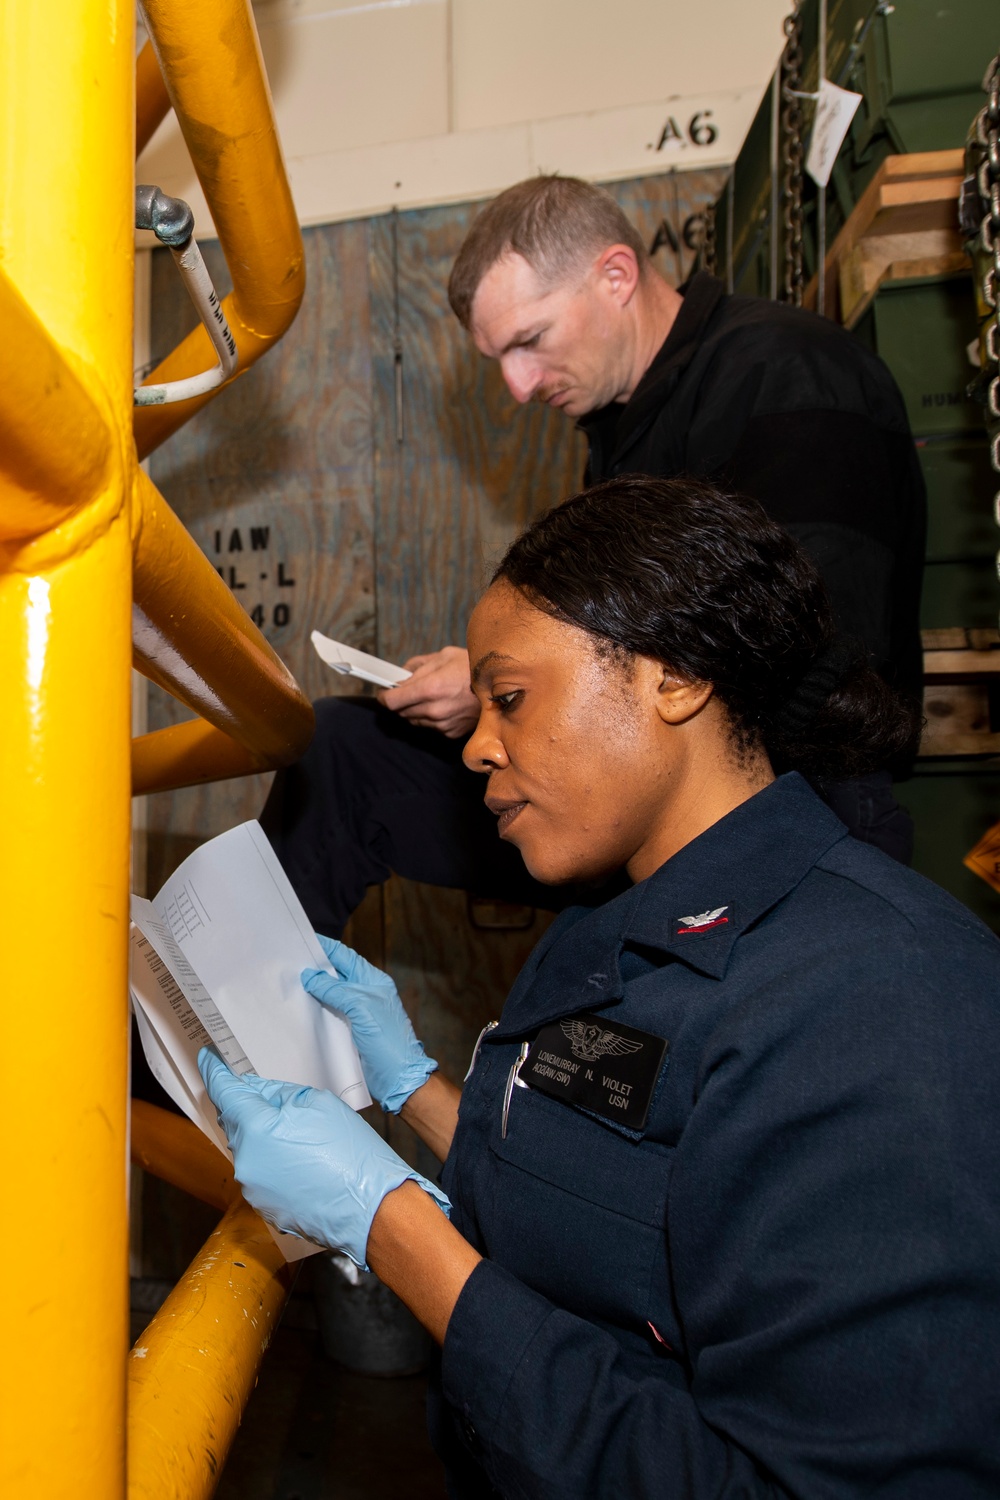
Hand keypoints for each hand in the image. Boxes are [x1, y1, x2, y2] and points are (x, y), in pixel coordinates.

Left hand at [199, 1048, 448, 1268]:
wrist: (372, 1209)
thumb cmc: (351, 1154)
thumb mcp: (317, 1104)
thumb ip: (279, 1094)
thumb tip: (258, 1094)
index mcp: (256, 1130)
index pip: (225, 1094)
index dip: (215, 1073)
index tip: (209, 1060)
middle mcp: (246, 1162)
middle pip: (235, 1122)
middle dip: (247, 1105)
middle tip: (268, 1092)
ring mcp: (254, 1189)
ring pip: (248, 1148)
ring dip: (262, 1135)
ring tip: (297, 1131)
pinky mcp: (265, 1207)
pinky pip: (260, 1173)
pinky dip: (272, 1160)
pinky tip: (300, 1157)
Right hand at [304, 935, 436, 1113]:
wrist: (397, 1077)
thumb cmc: (387, 1040)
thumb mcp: (361, 1007)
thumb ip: (335, 990)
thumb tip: (310, 976)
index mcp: (373, 981)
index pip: (346, 957)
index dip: (326, 948)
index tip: (304, 940)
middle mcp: (365, 994)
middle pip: (336, 974)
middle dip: (316, 968)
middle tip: (290, 962)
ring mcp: (357, 1012)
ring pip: (331, 994)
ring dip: (313, 988)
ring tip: (289, 981)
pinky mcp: (349, 1030)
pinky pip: (329, 1012)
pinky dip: (315, 1008)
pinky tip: (299, 1006)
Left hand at [377, 646, 477, 737]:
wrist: (502, 688)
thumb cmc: (473, 668)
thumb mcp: (444, 656)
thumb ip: (417, 666)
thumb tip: (401, 674)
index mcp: (429, 688)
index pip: (392, 701)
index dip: (384, 696)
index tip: (384, 692)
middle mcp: (434, 709)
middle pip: (401, 712)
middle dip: (401, 701)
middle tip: (408, 690)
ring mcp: (442, 724)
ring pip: (415, 720)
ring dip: (416, 710)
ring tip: (429, 696)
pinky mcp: (451, 732)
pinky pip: (432, 726)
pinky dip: (432, 717)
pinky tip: (443, 705)